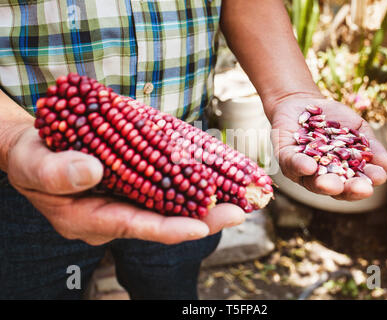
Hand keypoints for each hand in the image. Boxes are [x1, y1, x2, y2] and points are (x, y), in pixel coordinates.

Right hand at [6, 127, 244, 245]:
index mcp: (90, 219)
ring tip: (237, 195)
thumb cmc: (32, 160)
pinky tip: (213, 176)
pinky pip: (165, 188)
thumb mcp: (35, 166)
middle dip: (202, 218)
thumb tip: (92, 170)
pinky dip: (188, 183)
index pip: (136, 227)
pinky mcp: (133, 184)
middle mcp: (115, 216)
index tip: (200, 227)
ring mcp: (126, 201)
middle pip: (163, 221)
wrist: (36, 151)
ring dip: (203, 202)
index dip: (169, 229)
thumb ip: (57, 173)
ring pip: (170, 206)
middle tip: (238, 211)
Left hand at [268, 94, 386, 200]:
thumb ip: (370, 146)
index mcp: (340, 174)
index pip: (353, 185)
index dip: (365, 184)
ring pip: (311, 181)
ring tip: (333, 184)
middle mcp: (320, 176)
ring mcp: (302, 169)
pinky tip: (309, 166)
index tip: (379, 178)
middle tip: (361, 189)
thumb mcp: (357, 130)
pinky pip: (292, 163)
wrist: (303, 102)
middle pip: (334, 188)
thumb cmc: (334, 120)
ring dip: (323, 184)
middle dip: (347, 189)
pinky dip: (300, 165)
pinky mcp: (285, 157)